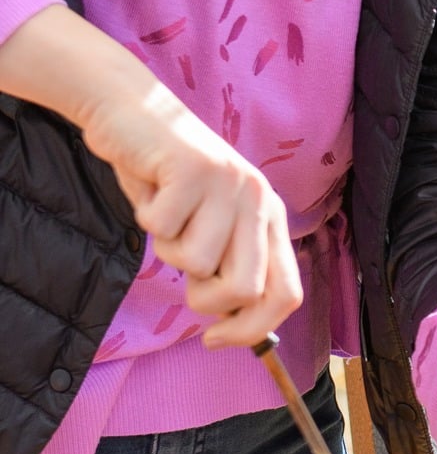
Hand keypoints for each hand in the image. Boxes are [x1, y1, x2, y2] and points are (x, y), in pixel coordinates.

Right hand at [81, 81, 302, 348]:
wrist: (132, 113)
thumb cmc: (167, 182)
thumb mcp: (207, 226)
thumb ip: (226, 265)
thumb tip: (233, 332)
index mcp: (270, 215)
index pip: (286, 293)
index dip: (252, 330)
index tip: (215, 340)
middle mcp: (259, 197)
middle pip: (245, 290)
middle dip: (206, 301)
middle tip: (184, 277)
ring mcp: (229, 182)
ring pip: (195, 263)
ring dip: (167, 248)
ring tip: (167, 211)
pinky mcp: (193, 168)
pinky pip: (161, 229)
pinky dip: (146, 217)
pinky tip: (152, 188)